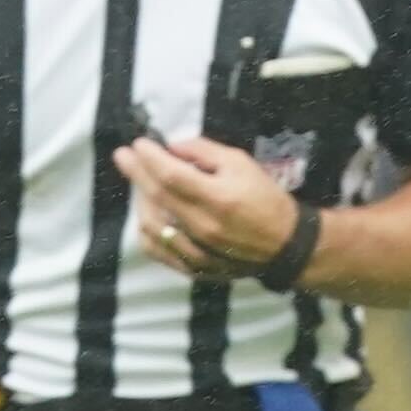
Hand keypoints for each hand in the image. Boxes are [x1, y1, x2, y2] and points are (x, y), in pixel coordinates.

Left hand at [115, 133, 300, 282]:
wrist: (287, 245)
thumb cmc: (266, 199)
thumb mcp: (242, 164)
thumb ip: (205, 151)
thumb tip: (172, 147)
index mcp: (220, 198)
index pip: (171, 174)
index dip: (150, 157)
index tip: (139, 144)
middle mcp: (205, 227)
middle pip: (157, 196)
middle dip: (136, 172)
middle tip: (123, 156)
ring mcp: (198, 251)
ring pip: (152, 224)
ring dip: (140, 200)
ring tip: (141, 186)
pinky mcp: (196, 267)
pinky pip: (158, 251)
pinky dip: (146, 232)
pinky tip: (148, 217)